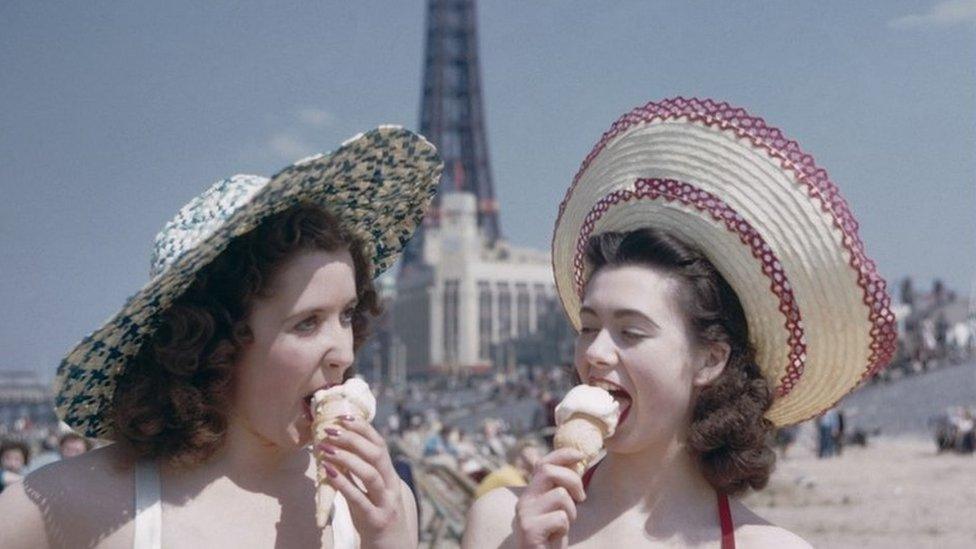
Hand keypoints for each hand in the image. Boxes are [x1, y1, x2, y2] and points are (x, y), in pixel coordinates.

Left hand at [317, 416, 414, 548]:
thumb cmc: (376, 518)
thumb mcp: (371, 493)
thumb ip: (360, 474)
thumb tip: (337, 450)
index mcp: (390, 476)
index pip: (380, 445)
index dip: (363, 429)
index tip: (344, 417)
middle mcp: (391, 486)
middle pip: (376, 454)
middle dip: (353, 438)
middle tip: (330, 430)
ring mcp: (386, 503)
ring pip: (370, 474)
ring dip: (346, 458)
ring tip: (325, 449)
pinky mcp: (376, 520)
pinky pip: (359, 499)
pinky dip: (344, 484)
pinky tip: (328, 473)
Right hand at [515, 448, 586, 548]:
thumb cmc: (551, 537)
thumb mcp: (556, 509)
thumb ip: (561, 488)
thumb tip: (577, 461)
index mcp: (531, 493)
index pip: (543, 463)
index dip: (563, 454)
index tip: (581, 455)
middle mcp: (524, 501)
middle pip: (548, 471)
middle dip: (572, 480)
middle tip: (581, 497)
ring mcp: (524, 516)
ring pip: (559, 495)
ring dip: (571, 511)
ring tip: (564, 525)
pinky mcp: (529, 531)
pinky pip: (560, 518)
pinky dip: (564, 528)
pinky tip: (556, 537)